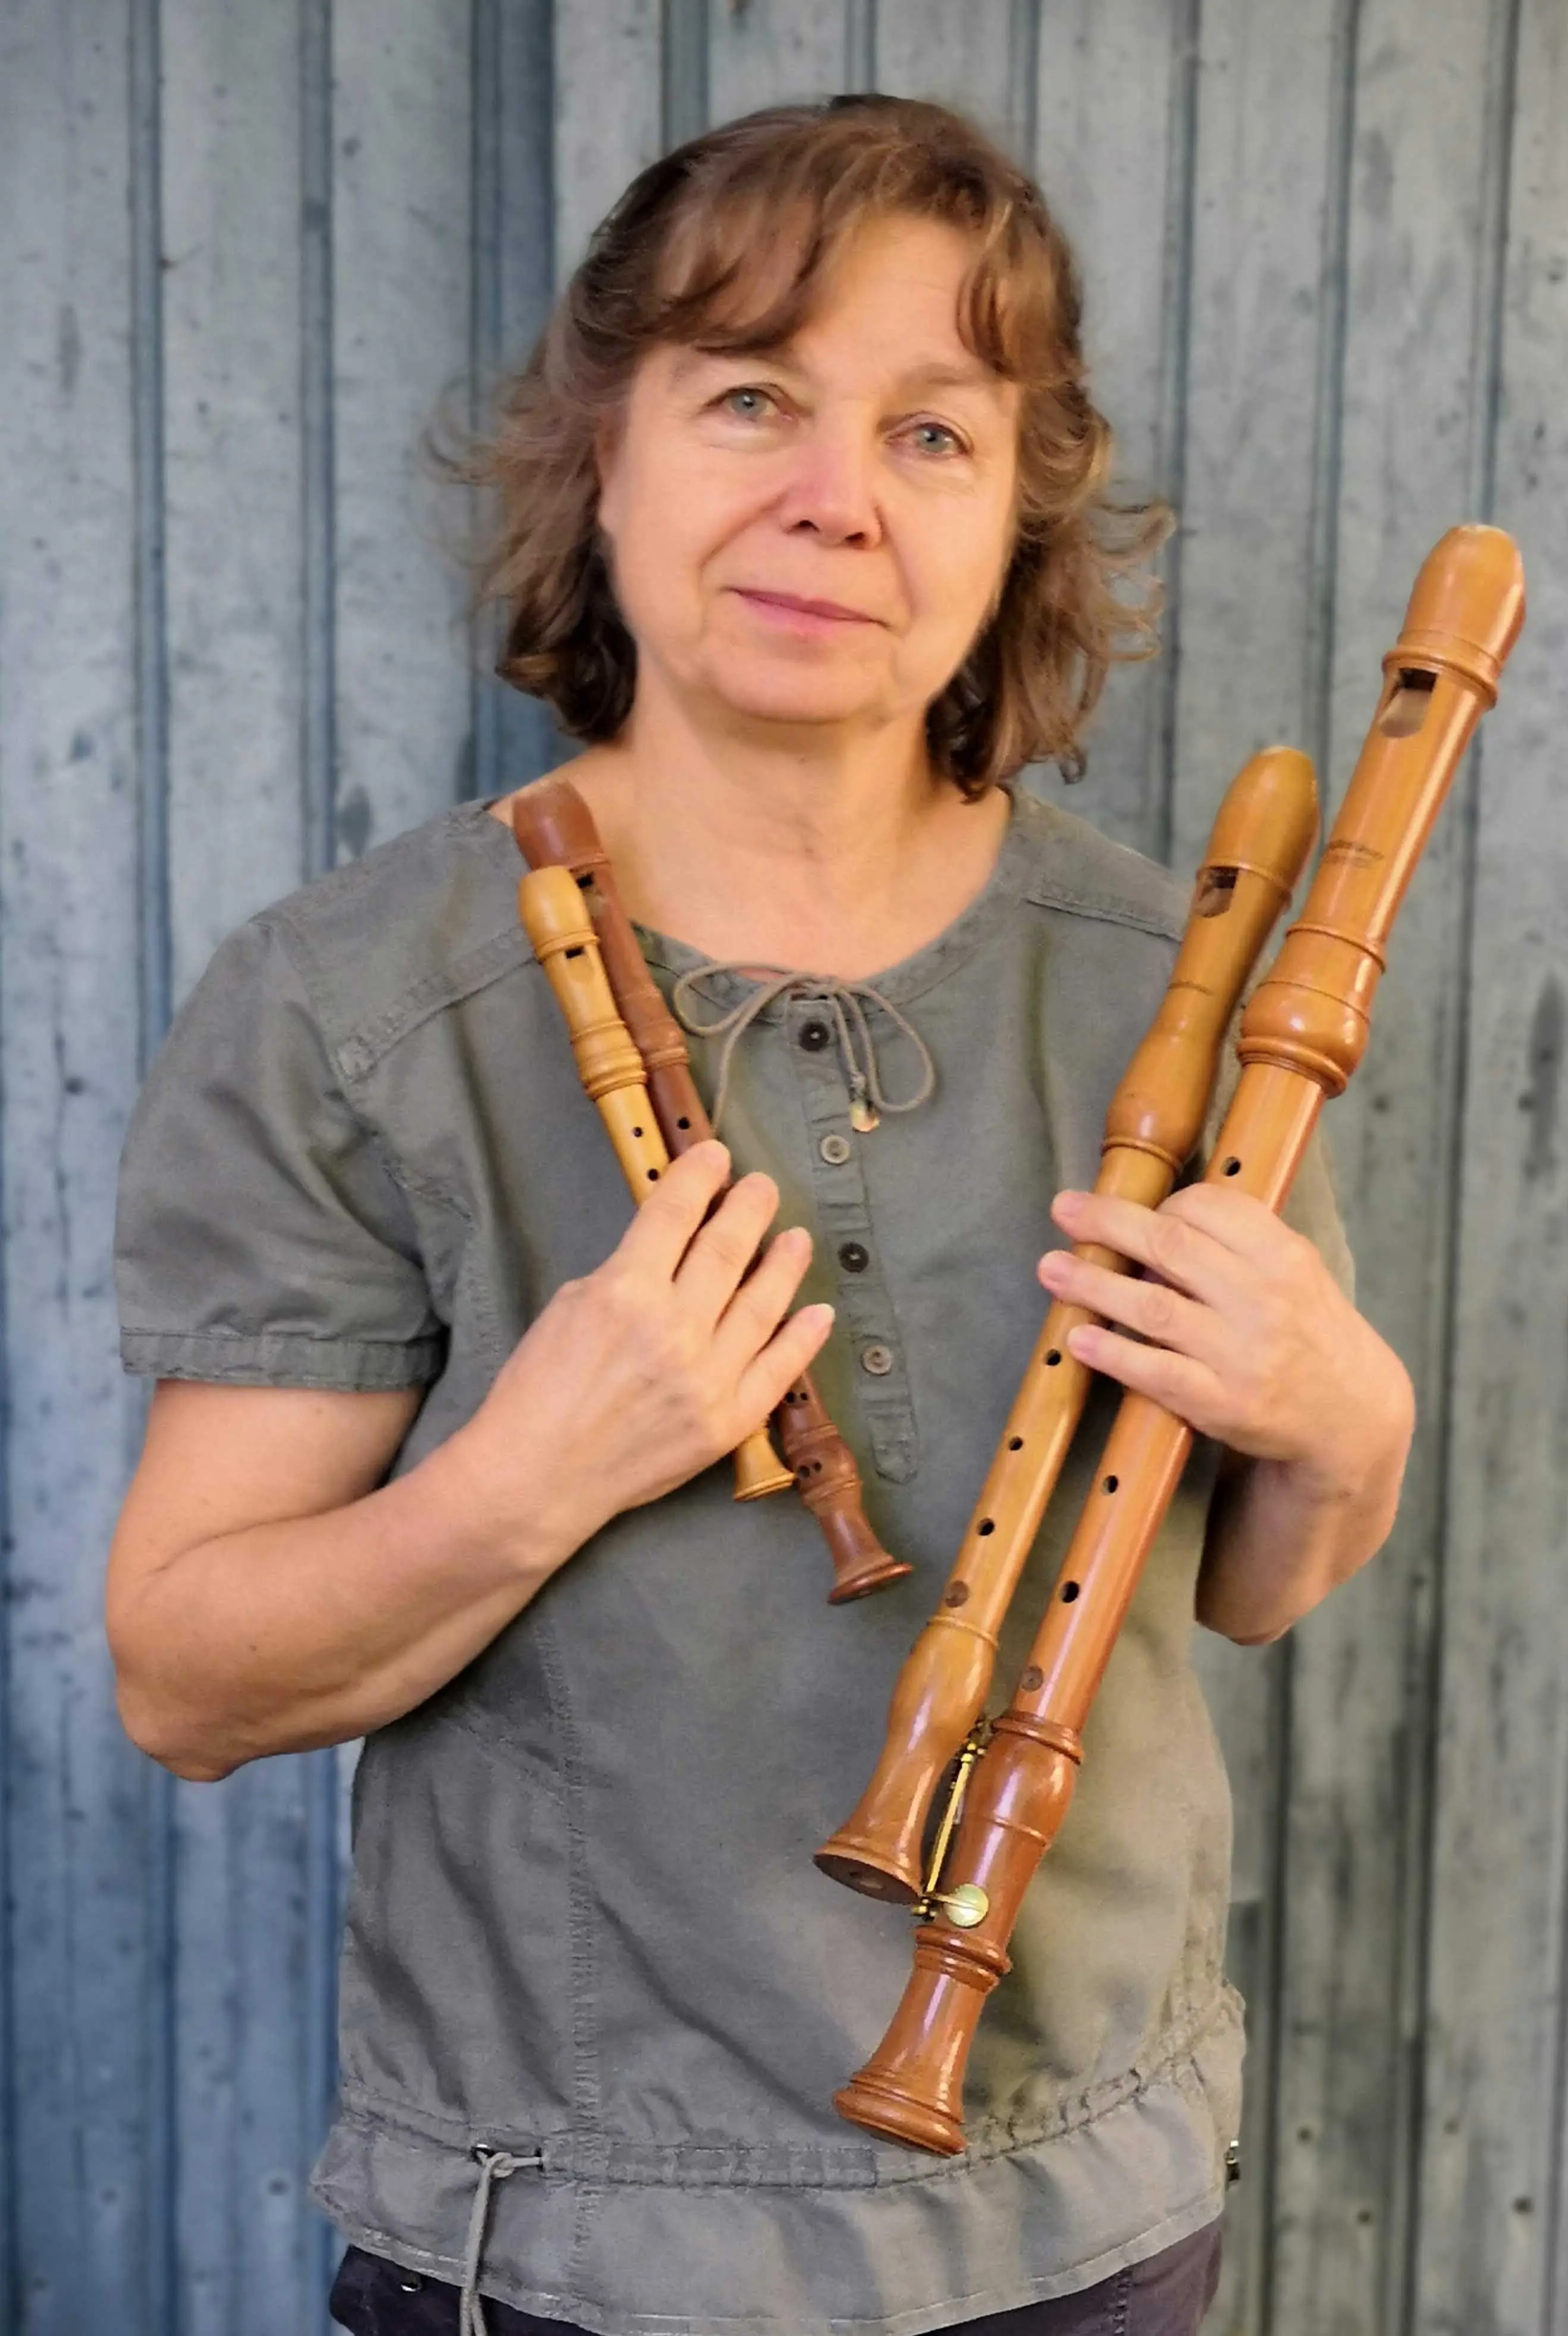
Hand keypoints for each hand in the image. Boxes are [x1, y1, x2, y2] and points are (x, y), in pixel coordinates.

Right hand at [447, 1140, 833, 1570]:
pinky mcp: (727, 1422)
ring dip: (786, 1264)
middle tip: (763, 1187)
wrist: (537, 1476)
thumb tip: (673, 1248)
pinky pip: (779, 1371)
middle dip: (750, 1208)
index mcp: (626, 1291)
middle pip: (728, 1249)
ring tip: (797, 1238)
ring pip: (764, 1303)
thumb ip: (628, 1272)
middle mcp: (675, 1328)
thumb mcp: (571, 1305)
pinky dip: (803, 1338)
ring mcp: (708, 1377)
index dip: (700, 1175)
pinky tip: (818, 1312)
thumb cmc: (538, 1389)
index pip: (675, 1212)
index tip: (716, 1154)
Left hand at [1037, 1183, 1413, 1500]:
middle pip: (1170, 1246)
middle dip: (1107, 1222)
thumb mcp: (1294, 1271)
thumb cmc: (1306, 1331)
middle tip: (1062, 1209)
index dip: (1158, 1205)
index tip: (1128, 1214)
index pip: (1208, 1208)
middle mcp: (1263, 1301)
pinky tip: (1078, 1339)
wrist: (1350, 1417)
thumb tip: (1151, 1219)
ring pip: (1153, 1308)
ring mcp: (1241, 1354)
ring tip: (1050, 1268)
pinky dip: (1112, 1353)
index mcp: (1283, 1257)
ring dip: (1093, 1285)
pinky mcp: (1222, 1404)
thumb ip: (1238, 1242)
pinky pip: (1155, 1373)